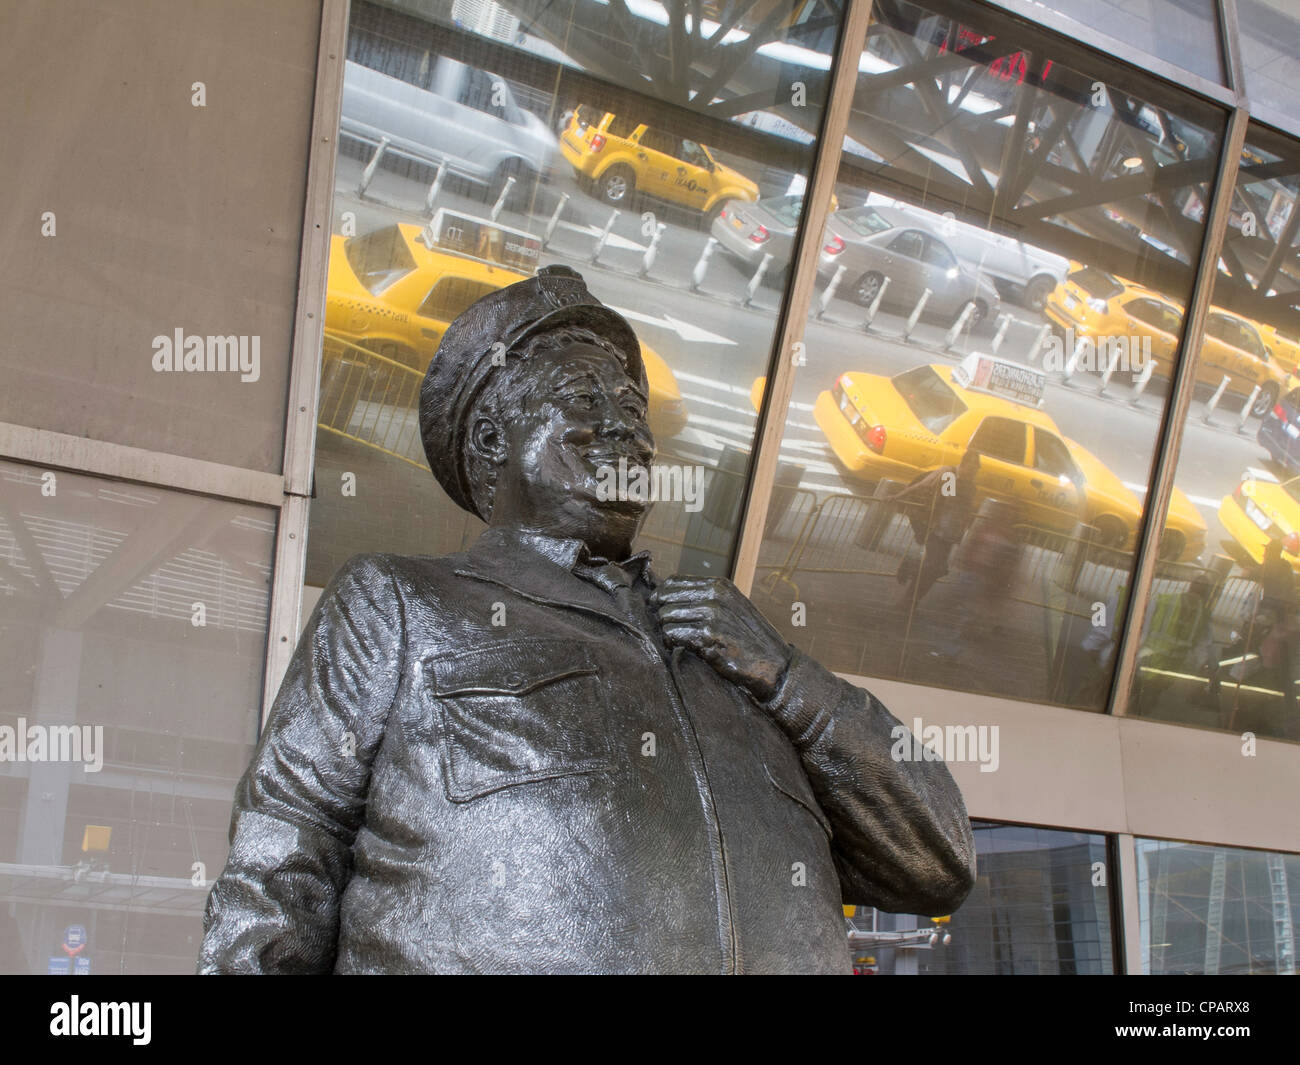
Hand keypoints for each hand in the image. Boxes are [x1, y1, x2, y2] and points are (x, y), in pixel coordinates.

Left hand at [651, 576, 792, 701]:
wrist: (774, 664)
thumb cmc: (750, 640)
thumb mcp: (731, 608)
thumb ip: (705, 599)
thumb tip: (665, 597)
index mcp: (719, 585)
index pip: (673, 582)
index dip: (662, 597)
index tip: (660, 611)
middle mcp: (714, 595)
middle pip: (665, 597)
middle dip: (662, 615)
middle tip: (671, 631)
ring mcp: (711, 613)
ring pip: (664, 616)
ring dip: (666, 631)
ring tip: (677, 641)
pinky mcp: (707, 635)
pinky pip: (671, 634)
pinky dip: (671, 643)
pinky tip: (681, 649)